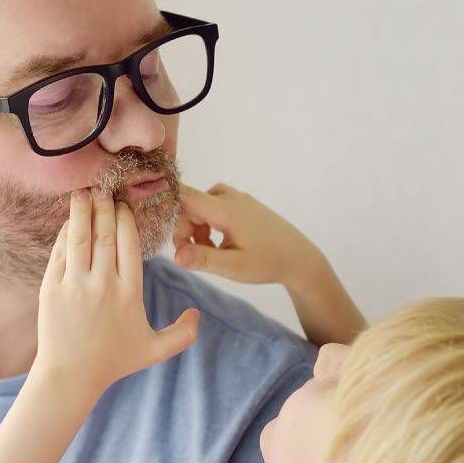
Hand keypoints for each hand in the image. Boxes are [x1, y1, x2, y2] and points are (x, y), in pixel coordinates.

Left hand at [35, 188, 199, 398]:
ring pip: (80, 237)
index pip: (129, 244)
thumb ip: (182, 334)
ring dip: (82, 210)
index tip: (124, 205)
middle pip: (105, 234)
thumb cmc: (113, 362)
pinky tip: (69, 220)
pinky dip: (65, 233)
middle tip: (105, 188)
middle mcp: (103, 284)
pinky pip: (60, 252)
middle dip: (105, 207)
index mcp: (129, 292)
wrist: (70, 376)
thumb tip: (198, 314)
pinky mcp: (52, 288)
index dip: (126, 219)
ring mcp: (75, 284)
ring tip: (83, 192)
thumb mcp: (154, 350)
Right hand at [175, 183, 365, 346]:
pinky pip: (215, 206)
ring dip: (197, 227)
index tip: (163, 228)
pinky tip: (220, 243)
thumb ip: (204, 260)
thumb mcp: (234, 267)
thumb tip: (176, 256)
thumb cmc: (268, 263)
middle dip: (185, 228)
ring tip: (210, 251)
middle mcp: (230, 198)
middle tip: (193, 255)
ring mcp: (239, 199)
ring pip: (202, 205)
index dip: (167, 206)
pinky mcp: (244, 205)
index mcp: (226, 210)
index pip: (185, 196)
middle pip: (191, 204)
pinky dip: (210, 224)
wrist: (300, 258)